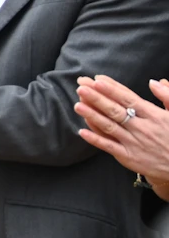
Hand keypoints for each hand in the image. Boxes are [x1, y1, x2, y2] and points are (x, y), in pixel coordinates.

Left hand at [76, 75, 168, 194]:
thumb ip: (167, 95)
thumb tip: (154, 81)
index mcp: (153, 115)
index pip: (128, 99)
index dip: (112, 89)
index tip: (97, 80)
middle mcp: (142, 128)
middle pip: (115, 110)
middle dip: (97, 98)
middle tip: (81, 87)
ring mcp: (134, 143)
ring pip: (109, 127)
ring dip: (92, 115)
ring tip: (78, 105)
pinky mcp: (129, 157)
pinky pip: (109, 147)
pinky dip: (95, 139)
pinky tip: (82, 131)